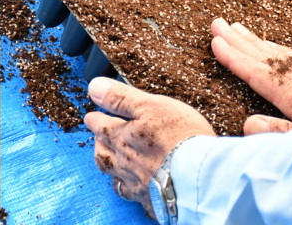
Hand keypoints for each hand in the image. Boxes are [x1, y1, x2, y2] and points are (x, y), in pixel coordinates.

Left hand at [85, 77, 214, 211]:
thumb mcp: (149, 105)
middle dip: (99, 145)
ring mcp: (139, 185)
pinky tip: (139, 190)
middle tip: (98, 139)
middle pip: (103, 155)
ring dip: (112, 169)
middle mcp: (126, 164)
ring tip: (113, 164)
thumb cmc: (180, 136)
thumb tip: (94, 87)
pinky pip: (137, 198)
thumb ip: (120, 97)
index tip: (90, 117)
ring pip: (117, 178)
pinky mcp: (154, 203)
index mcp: (123, 138)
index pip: (101, 127)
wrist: (201, 176)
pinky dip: (134, 191)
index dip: (95, 120)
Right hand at [210, 18, 291, 130]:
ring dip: (253, 40)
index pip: (256, 73)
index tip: (214, 42)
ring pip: (276, 52)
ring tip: (236, 27)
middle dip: (238, 40)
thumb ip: (280, 133)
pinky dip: (275, 46)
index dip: (233, 58)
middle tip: (217, 22)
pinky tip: (271, 45)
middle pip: (262, 55)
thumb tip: (247, 124)